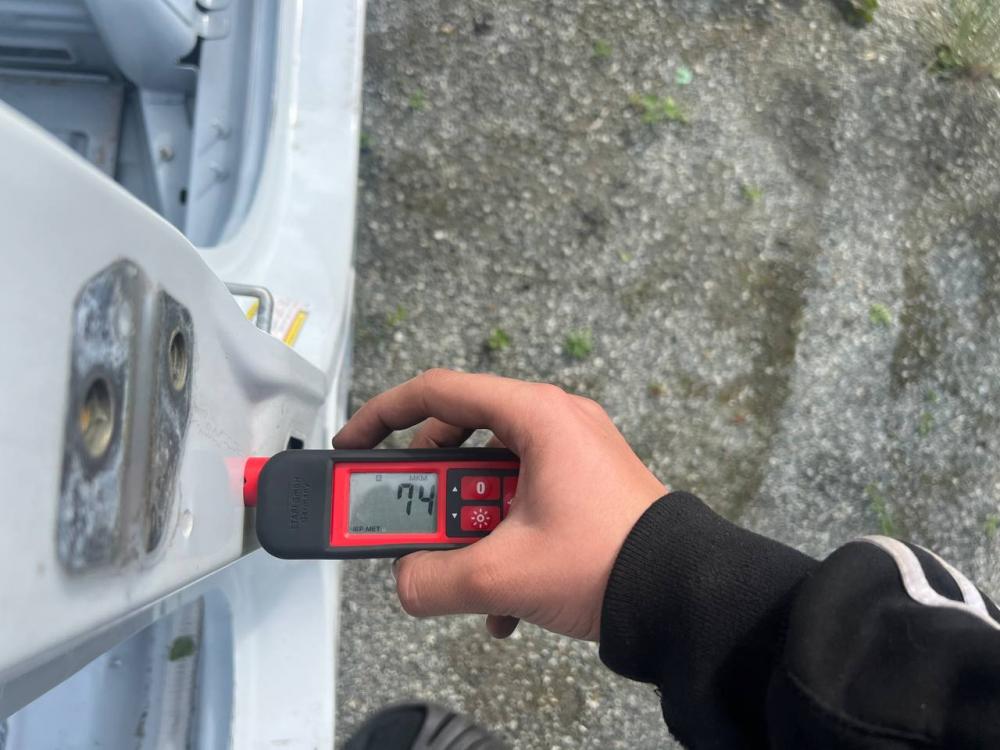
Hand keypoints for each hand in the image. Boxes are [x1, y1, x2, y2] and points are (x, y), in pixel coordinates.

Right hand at [333, 370, 666, 640]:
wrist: (685, 597)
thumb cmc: (609, 561)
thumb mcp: (503, 574)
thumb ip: (433, 580)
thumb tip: (406, 581)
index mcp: (535, 415)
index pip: (437, 392)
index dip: (383, 415)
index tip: (353, 445)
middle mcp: (555, 422)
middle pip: (462, 439)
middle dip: (432, 492)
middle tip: (412, 524)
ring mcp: (573, 454)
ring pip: (491, 479)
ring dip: (468, 528)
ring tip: (469, 572)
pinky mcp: (584, 487)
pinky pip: (523, 501)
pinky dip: (502, 542)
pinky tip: (504, 600)